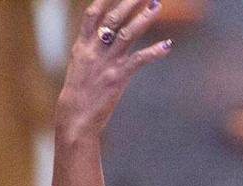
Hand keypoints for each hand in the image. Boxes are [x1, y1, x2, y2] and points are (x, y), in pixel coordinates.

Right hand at [56, 0, 170, 141]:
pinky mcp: (118, 77)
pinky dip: (155, 51)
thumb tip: (102, 39)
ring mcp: (107, 62)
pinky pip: (140, 59)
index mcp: (82, 46)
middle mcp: (94, 50)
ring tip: (157, 5)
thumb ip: (91, 51)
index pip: (92, 15)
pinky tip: (167, 45)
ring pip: (128, 33)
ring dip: (144, 18)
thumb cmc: (79, 95)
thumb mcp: (80, 68)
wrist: (75, 118)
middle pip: (113, 19)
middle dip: (129, 2)